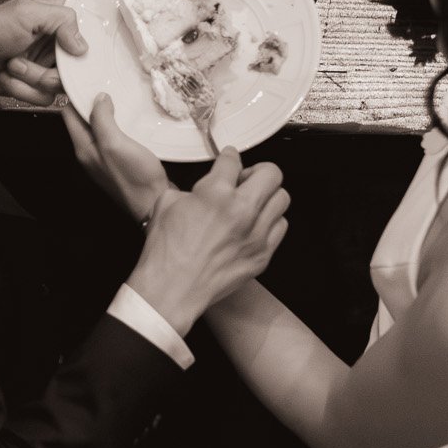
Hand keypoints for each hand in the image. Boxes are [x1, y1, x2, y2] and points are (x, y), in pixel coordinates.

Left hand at [0, 0, 84, 106]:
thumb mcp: (26, 13)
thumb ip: (61, 19)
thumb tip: (82, 44)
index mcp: (56, 21)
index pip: (87, 37)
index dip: (81, 50)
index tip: (71, 54)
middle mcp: (53, 44)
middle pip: (75, 68)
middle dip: (49, 69)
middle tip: (27, 58)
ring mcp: (42, 66)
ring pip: (58, 86)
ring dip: (31, 79)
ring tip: (12, 65)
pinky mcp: (30, 85)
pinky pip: (41, 99)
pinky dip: (21, 90)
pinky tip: (7, 76)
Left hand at [63, 91, 170, 222]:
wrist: (156, 203)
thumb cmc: (134, 177)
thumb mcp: (114, 143)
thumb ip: (102, 120)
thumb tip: (98, 97)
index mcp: (84, 148)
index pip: (69, 114)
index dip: (73, 94)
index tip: (83, 76)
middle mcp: (91, 153)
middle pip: (83, 120)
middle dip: (90, 99)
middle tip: (103, 78)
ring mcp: (106, 157)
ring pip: (101, 127)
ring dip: (107, 110)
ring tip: (117, 91)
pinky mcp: (122, 160)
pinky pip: (115, 135)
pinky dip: (120, 122)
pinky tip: (131, 115)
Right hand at [127, 147, 289, 336]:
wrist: (172, 290)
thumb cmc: (166, 252)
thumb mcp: (166, 204)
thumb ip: (190, 188)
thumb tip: (202, 186)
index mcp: (216, 193)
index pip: (233, 160)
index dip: (228, 157)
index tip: (229, 159)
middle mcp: (242, 211)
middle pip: (271, 173)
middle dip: (258, 171)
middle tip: (246, 179)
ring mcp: (256, 234)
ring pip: (282, 198)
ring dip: (267, 196)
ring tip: (252, 203)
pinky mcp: (262, 255)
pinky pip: (280, 227)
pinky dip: (270, 222)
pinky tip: (254, 226)